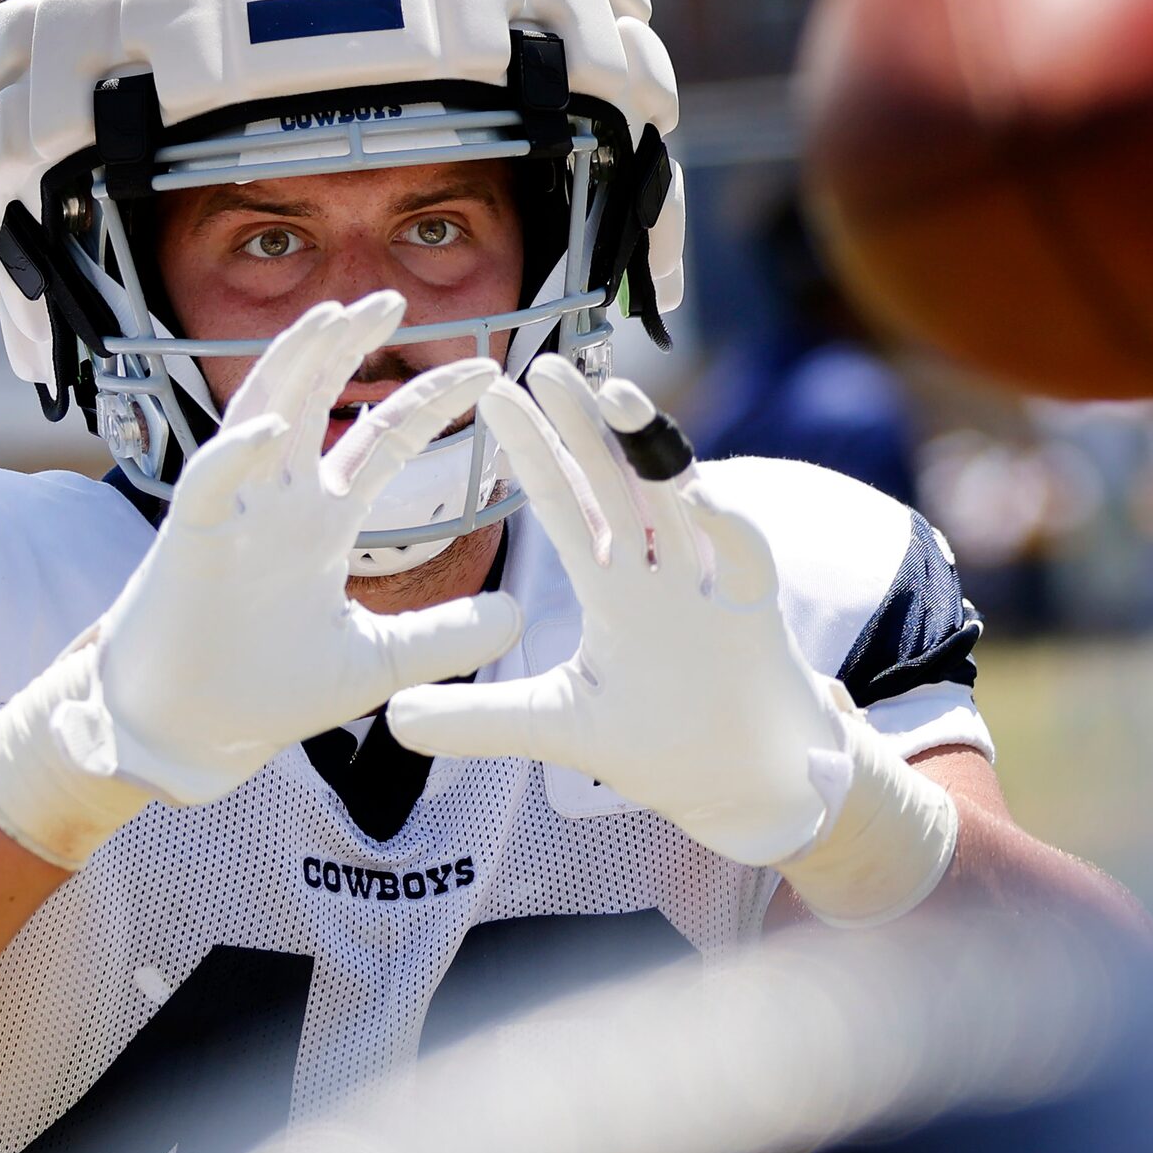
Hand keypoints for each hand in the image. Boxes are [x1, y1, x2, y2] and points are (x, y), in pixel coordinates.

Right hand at [0, 291, 521, 864]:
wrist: (193, 733)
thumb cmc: (267, 691)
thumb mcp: (377, 663)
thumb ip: (444, 637)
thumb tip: (516, 615)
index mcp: (321, 521)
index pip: (382, 440)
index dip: (429, 401)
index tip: (486, 368)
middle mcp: (278, 501)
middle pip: (316, 399)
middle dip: (349, 346)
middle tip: (393, 297)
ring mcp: (232, 514)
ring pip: (258, 413)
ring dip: (292, 364)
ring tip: (333, 318)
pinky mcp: (189, 541)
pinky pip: (210, 483)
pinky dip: (238, 455)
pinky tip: (273, 431)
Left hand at [387, 356, 849, 864]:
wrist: (748, 789)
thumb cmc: (663, 749)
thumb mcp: (556, 728)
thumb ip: (479, 718)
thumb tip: (393, 718)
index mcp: (614, 588)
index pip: (566, 505)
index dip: (533, 452)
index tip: (495, 397)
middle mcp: (661, 571)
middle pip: (618, 481)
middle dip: (584, 423)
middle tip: (543, 363)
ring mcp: (712, 585)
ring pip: (678, 498)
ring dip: (649, 446)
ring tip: (614, 393)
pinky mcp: (759, 610)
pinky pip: (742, 552)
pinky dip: (721, 520)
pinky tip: (692, 491)